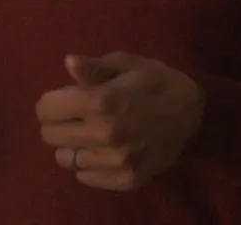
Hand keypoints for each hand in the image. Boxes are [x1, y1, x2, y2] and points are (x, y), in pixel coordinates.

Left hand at [35, 52, 203, 190]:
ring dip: (72, 146)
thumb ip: (94, 67)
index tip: (64, 99)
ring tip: (90, 133)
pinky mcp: (126, 178)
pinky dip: (88, 164)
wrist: (195, 113)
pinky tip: (103, 150)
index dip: (51, 102)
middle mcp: (105, 134)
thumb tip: (68, 62)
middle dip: (58, 123)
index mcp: (101, 101)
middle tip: (76, 116)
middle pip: (50, 136)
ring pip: (65, 159)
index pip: (45, 109)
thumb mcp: (126, 64)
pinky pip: (85, 177)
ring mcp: (116, 160)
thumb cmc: (156, 81)